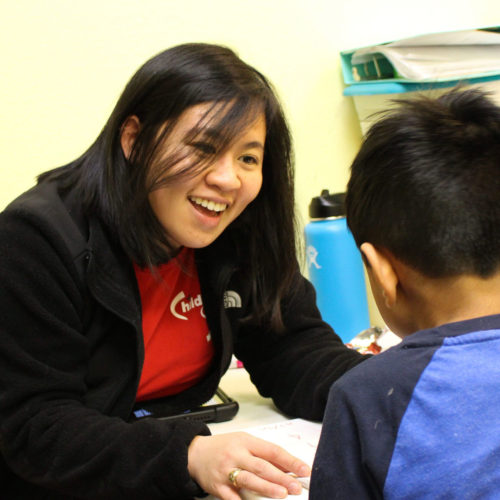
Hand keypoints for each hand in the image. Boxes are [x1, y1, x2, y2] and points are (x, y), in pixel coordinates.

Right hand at [187, 432, 310, 499]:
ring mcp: (226, 471)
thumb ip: (264, 454)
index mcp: (246, 442)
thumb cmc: (224, 447)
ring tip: (283, 493)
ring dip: (267, 488)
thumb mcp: (244, 442)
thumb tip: (288, 468)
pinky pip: (232, 497)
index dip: (290, 460)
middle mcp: (237, 455)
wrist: (195, 453)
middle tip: (296, 486)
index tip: (304, 469)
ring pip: (249, 479)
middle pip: (262, 466)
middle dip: (281, 477)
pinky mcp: (218, 487)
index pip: (272, 451)